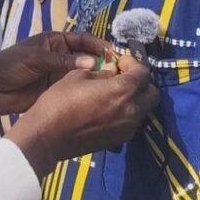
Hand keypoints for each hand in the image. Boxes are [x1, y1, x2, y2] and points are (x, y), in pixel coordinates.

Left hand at [0, 31, 111, 116]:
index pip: (83, 39)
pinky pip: (76, 89)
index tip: (116, 53)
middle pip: (87, 57)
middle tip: (121, 72)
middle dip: (103, 62)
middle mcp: (61, 56)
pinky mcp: (57, 91)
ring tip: (116, 84)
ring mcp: (60, 75)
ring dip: (98, 78)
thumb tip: (93, 62)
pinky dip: (88, 92)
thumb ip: (62, 61)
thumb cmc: (9, 66)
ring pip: (84, 74)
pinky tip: (101, 96)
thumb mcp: (35, 59)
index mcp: (54, 41)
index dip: (99, 45)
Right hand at [6, 54, 158, 178]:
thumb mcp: (77, 76)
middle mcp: (132, 110)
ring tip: (115, 92)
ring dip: (135, 97)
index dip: (133, 63)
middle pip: (152, 93)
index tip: (119, 61)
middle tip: (122, 76)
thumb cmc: (60, 101)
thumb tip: (112, 70)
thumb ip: (101, 72)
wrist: (48, 137)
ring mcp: (128, 128)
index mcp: (123, 90)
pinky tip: (109, 108)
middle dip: (141, 81)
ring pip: (145, 109)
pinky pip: (133, 121)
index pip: (143, 72)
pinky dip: (128, 111)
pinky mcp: (120, 139)